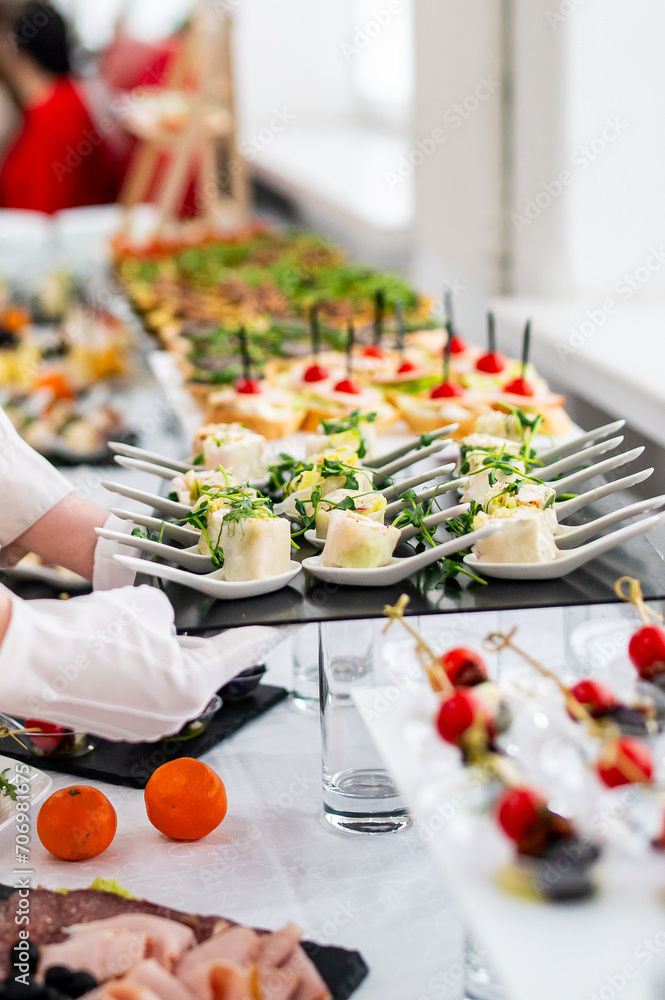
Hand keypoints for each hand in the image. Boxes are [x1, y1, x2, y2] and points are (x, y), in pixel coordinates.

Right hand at [0, 584, 289, 741]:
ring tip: (140, 632)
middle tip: (197, 615)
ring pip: (176, 681)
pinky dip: (144, 673)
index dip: (268, 632)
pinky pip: (148, 694)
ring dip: (169, 657)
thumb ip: (176, 618)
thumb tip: (169, 629)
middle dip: (204, 640)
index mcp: (193, 684)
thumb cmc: (87, 633)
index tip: (285, 625)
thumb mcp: (149, 606)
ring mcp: (148, 727)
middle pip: (208, 667)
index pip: (244, 650)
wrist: (27, 660)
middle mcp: (176, 714)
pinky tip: (122, 652)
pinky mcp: (122, 728)